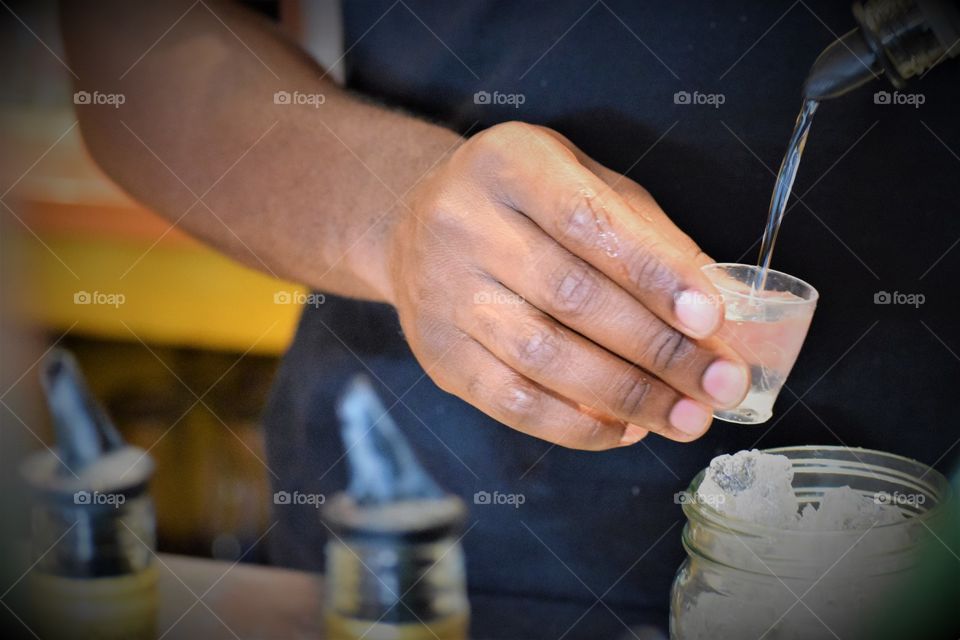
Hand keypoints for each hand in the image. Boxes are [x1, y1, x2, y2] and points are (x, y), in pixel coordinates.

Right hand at [384, 122, 748, 449]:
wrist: (415, 222)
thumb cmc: (524, 201)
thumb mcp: (584, 181)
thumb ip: (647, 234)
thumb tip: (719, 307)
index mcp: (509, 164)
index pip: (588, 220)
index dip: (652, 272)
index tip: (712, 318)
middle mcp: (464, 224)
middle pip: (570, 296)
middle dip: (658, 349)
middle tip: (721, 383)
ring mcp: (443, 294)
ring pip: (542, 357)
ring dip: (627, 396)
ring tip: (687, 419)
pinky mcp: (438, 355)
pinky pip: (511, 402)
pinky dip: (577, 425)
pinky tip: (627, 429)